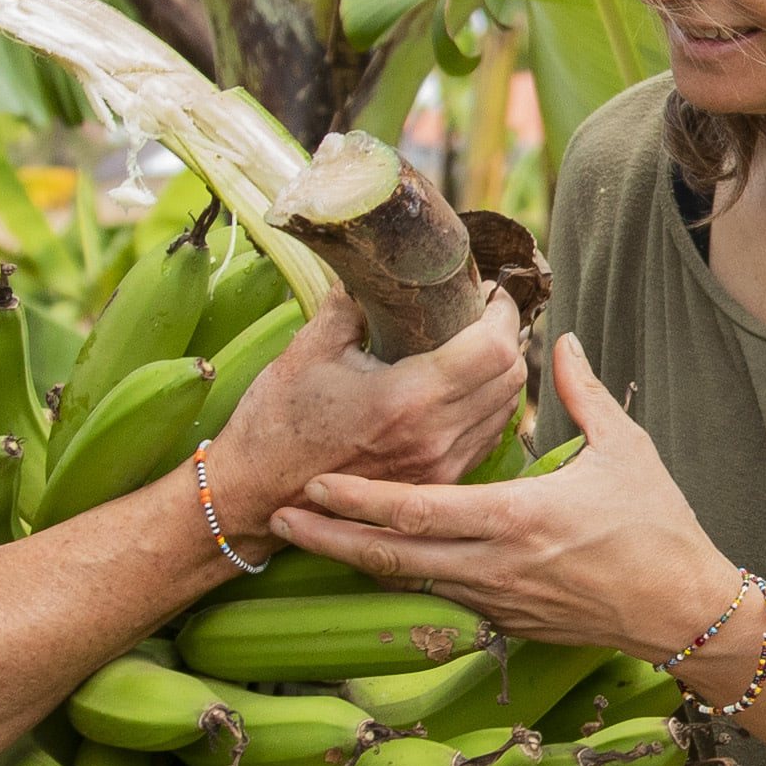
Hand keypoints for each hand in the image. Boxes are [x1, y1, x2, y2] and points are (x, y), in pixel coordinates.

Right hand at [193, 277, 529, 541]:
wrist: (255, 497)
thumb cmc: (275, 424)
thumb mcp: (310, 350)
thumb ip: (352, 303)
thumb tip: (376, 267)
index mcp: (409, 400)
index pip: (495, 348)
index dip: (502, 312)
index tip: (488, 291)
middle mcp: (435, 438)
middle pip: (511, 378)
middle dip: (506, 336)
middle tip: (481, 312)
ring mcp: (439, 468)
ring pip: (505, 411)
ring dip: (500, 373)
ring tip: (473, 346)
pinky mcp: (434, 485)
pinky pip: (484, 439)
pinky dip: (485, 408)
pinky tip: (460, 389)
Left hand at [268, 333, 724, 657]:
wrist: (683, 610)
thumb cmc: (658, 527)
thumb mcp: (623, 448)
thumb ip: (581, 392)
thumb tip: (559, 340)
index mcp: (514, 517)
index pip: (413, 511)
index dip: (355, 500)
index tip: (311, 485)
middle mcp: (494, 565)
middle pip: (390, 556)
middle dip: (328, 538)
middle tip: (278, 517)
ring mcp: (497, 600)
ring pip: (408, 582)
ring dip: (356, 560)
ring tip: (310, 538)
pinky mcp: (508, 622)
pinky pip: (441, 596)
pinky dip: (404, 578)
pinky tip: (377, 561)